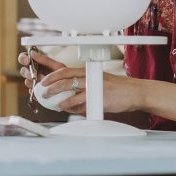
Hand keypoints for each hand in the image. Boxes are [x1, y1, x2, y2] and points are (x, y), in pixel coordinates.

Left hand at [19, 52, 150, 115]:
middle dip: (50, 83)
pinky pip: (79, 100)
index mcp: (88, 71)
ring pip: (69, 87)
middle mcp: (89, 76)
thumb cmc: (117, 90)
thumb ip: (85, 88)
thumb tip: (70, 98)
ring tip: (49, 99)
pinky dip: (69, 104)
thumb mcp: (99, 83)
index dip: (51, 72)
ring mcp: (93, 85)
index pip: (65, 68)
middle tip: (41, 89)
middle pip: (64, 76)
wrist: (133, 93)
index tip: (42, 78)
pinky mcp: (97, 96)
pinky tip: (63, 106)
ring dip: (56, 94)